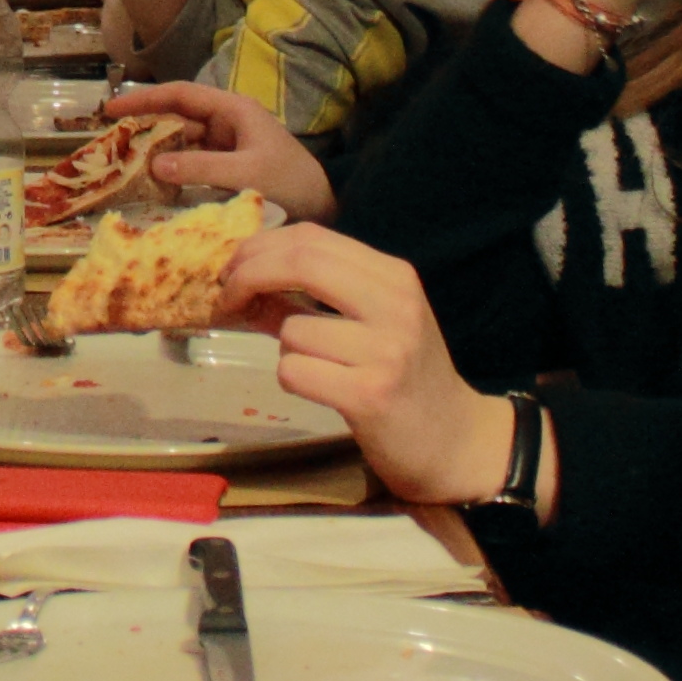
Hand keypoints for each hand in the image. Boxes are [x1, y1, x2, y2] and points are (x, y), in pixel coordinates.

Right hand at [103, 80, 334, 220]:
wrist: (325, 209)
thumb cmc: (292, 183)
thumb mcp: (246, 174)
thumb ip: (200, 168)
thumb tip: (154, 163)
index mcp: (233, 111)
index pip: (180, 95)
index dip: (144, 99)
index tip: (111, 108)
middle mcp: (227, 123)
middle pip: (177, 117)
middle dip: (145, 127)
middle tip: (111, 144)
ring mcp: (227, 146)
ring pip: (182, 142)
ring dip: (156, 152)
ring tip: (125, 167)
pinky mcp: (227, 168)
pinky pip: (191, 163)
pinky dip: (171, 171)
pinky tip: (154, 185)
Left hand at [220, 219, 507, 499]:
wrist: (455, 442)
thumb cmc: (405, 377)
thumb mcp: (370, 323)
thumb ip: (314, 297)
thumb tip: (242, 282)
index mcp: (395, 276)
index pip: (312, 238)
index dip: (259, 248)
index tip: (233, 270)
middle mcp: (395, 304)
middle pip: (299, 262)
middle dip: (247, 276)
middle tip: (226, 300)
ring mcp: (385, 350)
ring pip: (292, 329)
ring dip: (284, 348)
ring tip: (314, 368)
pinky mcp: (370, 395)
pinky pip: (294, 370)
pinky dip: (292, 379)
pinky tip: (321, 390)